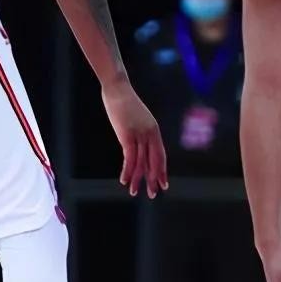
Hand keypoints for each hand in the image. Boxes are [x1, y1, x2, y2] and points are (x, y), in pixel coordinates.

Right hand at [101, 79, 166, 197]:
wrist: (117, 88)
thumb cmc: (124, 101)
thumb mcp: (136, 118)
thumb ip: (139, 132)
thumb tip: (136, 144)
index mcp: (154, 130)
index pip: (161, 155)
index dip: (162, 170)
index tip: (163, 183)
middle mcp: (150, 133)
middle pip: (154, 161)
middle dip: (153, 179)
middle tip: (154, 193)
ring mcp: (139, 134)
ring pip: (140, 162)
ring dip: (137, 179)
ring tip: (134, 192)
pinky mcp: (127, 135)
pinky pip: (129, 158)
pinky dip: (127, 171)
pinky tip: (124, 180)